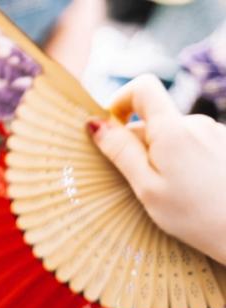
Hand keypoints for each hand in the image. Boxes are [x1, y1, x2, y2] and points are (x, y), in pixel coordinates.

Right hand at [88, 74, 225, 264]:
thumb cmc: (196, 217)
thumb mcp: (147, 188)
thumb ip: (122, 153)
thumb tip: (96, 124)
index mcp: (173, 131)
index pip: (143, 87)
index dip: (120, 100)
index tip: (111, 128)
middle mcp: (197, 124)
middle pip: (155, 120)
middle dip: (139, 145)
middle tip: (142, 184)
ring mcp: (216, 134)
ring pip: (174, 135)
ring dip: (163, 157)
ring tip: (171, 193)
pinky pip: (193, 146)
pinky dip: (183, 163)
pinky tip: (192, 191)